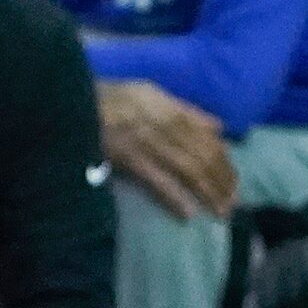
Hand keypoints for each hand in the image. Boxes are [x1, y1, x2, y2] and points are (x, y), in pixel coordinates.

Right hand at [99, 79, 237, 219]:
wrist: (73, 101)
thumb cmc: (112, 97)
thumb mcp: (152, 93)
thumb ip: (187, 111)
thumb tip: (218, 127)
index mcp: (173, 110)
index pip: (209, 139)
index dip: (225, 163)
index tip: (233, 181)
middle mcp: (167, 125)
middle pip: (204, 157)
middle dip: (222, 182)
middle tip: (232, 203)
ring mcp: (149, 143)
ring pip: (189, 171)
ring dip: (208, 193)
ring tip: (220, 211)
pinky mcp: (130, 159)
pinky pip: (158, 182)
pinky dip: (175, 199)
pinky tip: (188, 214)